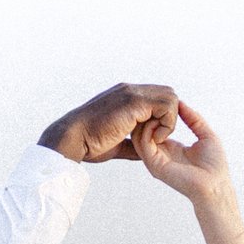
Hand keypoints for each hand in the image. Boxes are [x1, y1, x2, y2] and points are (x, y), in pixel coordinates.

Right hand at [40, 82, 180, 164]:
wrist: (72, 139)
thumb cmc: (88, 144)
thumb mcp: (115, 144)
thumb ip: (131, 145)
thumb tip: (144, 153)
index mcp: (125, 97)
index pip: (158, 98)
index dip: (163, 117)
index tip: (156, 137)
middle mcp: (130, 91)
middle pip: (168, 93)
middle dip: (170, 116)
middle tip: (159, 137)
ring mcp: (131, 93)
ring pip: (171, 97)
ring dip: (169, 121)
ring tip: (156, 138)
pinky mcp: (133, 101)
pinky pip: (166, 106)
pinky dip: (167, 123)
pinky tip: (154, 138)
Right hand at [133, 100, 234, 211]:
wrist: (216, 185)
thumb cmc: (214, 165)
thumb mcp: (205, 134)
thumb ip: (193, 118)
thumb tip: (180, 102)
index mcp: (170, 148)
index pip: (154, 129)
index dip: (155, 114)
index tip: (159, 101)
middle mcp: (160, 154)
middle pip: (142, 132)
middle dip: (146, 115)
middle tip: (153, 102)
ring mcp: (156, 160)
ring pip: (139, 137)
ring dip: (146, 121)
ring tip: (155, 111)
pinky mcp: (156, 165)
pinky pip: (144, 144)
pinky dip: (149, 130)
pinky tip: (159, 122)